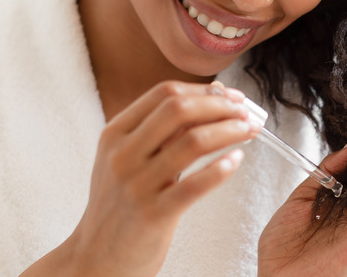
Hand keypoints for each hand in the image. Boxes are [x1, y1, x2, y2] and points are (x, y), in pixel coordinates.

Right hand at [22, 81, 258, 276]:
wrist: (96, 257)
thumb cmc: (119, 205)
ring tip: (249, 131)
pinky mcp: (153, 215)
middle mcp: (123, 154)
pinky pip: (194, 185)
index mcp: (115, 134)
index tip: (230, 95)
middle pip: (179, 109)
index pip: (164, 93)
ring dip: (230, 131)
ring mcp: (137, 185)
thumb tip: (211, 98)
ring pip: (193, 142)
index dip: (203, 90)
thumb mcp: (127, 159)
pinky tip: (236, 161)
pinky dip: (221, 169)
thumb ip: (161, 132)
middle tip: (246, 113)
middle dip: (220, 106)